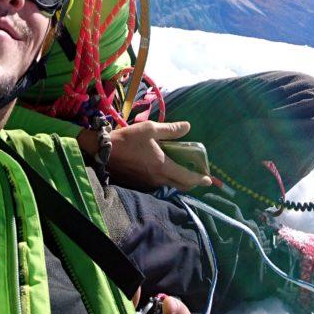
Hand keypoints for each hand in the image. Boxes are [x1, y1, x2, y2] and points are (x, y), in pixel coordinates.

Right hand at [78, 120, 210, 189]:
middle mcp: (157, 179)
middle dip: (191, 182)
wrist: (104, 151)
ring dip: (177, 179)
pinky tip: (162, 168)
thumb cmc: (129, 138)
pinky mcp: (139, 184)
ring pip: (168, 185)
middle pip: (180, 186)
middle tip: (196, 173)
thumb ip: (170, 130)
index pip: (187, 178)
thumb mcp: (150, 129)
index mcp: (163, 166)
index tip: (209, 179)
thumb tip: (188, 127)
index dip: (199, 179)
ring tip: (180, 167)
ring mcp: (148, 184)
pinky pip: (158, 184)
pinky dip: (165, 179)